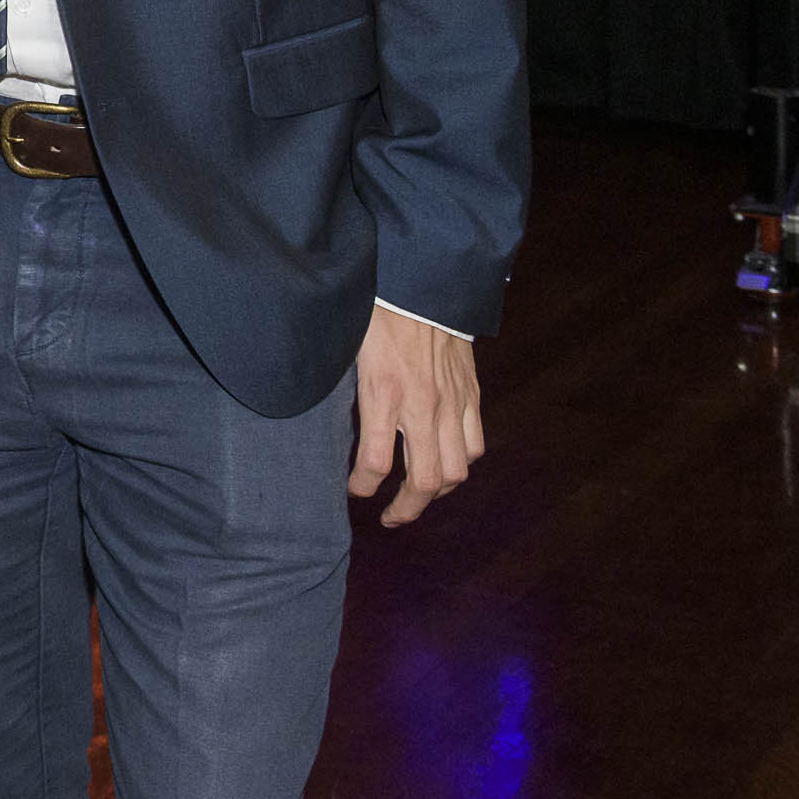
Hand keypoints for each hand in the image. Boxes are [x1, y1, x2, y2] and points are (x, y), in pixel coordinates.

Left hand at [352, 302, 483, 525]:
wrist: (423, 280)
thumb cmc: (375, 309)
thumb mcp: (346, 347)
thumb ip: (343, 387)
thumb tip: (324, 416)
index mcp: (384, 393)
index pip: (374, 461)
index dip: (361, 486)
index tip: (353, 492)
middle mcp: (422, 405)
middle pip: (425, 481)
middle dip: (406, 508)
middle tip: (390, 519)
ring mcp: (452, 402)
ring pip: (457, 470)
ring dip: (437, 491)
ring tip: (418, 496)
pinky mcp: (471, 394)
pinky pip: (474, 443)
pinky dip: (462, 462)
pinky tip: (446, 462)